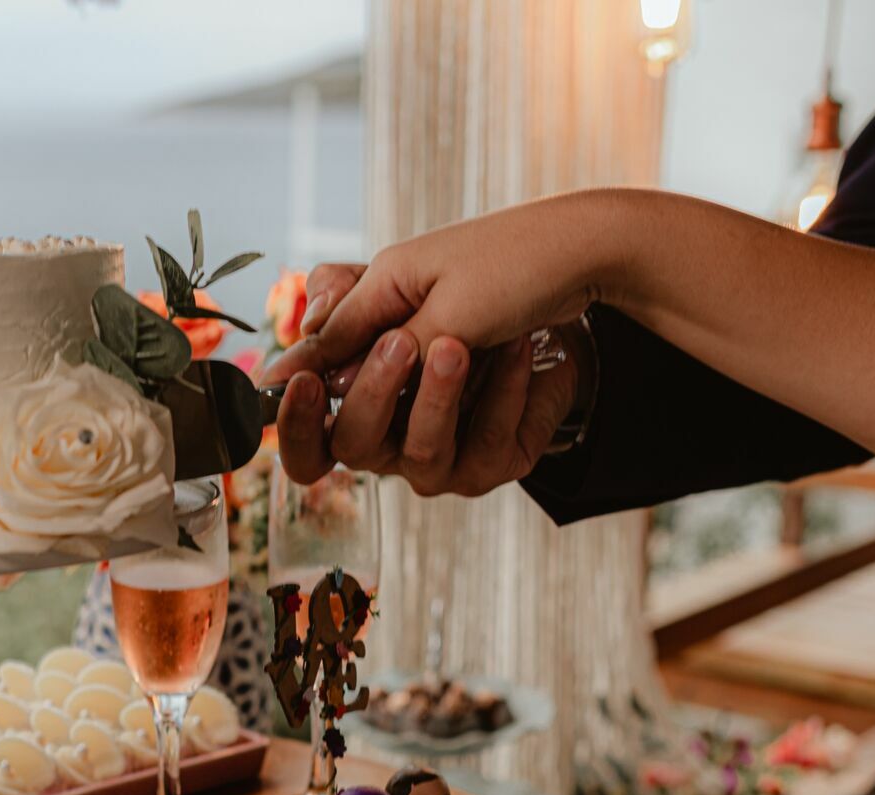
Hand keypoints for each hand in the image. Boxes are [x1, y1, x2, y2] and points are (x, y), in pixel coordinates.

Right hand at [262, 196, 601, 495]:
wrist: (579, 267)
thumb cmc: (489, 265)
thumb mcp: (408, 277)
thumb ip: (351, 326)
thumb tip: (296, 359)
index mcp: (358, 376)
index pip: (305, 429)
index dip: (295, 418)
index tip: (307, 386)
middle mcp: (394, 417)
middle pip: (355, 444)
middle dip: (375, 394)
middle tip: (406, 343)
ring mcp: (444, 439)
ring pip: (421, 449)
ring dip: (443, 396)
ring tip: (464, 344)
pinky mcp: (492, 449)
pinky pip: (488, 443)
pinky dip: (507, 394)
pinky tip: (524, 351)